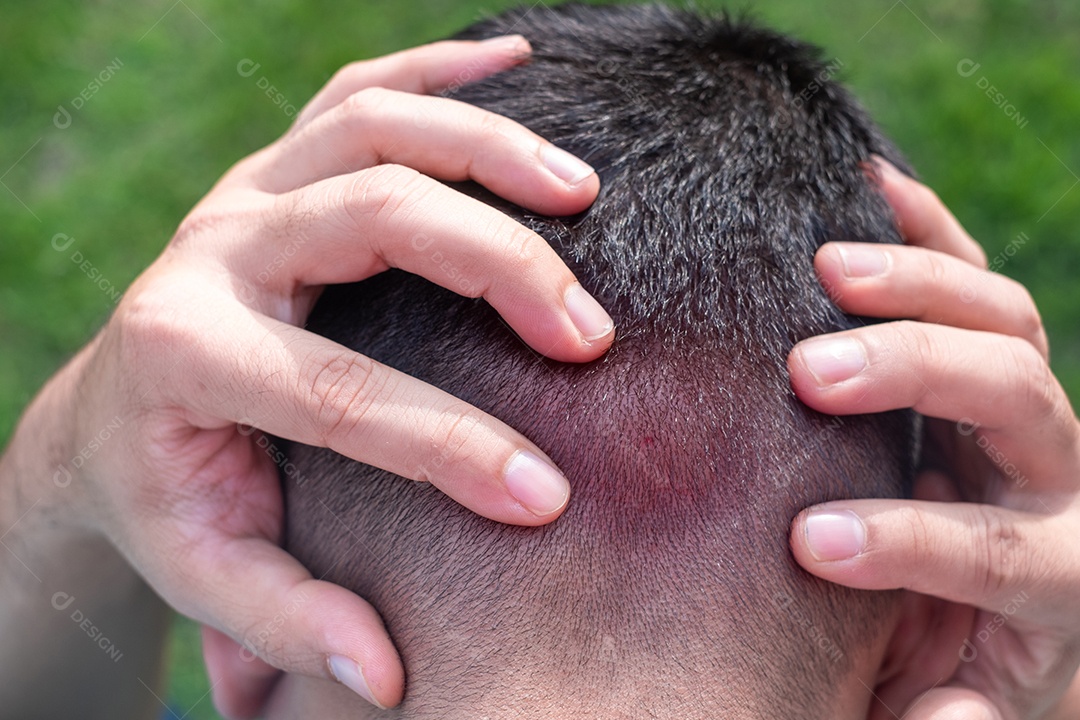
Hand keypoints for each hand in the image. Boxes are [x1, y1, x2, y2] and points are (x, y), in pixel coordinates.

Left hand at [45, 37, 611, 716]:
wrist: (116, 410)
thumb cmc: (170, 492)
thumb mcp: (205, 572)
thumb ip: (284, 621)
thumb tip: (383, 674)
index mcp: (186, 356)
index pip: (340, 395)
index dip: (451, 449)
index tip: (548, 497)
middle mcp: (214, 248)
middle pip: (372, 217)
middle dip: (497, 269)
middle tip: (589, 334)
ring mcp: (248, 190)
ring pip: (375, 125)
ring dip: (490, 148)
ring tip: (587, 192)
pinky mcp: (276, 163)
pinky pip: (362, 88)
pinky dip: (445, 68)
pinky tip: (522, 64)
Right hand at [787, 159, 1079, 718]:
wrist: (1001, 612)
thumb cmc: (956, 660)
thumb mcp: (956, 706)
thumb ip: (948, 717)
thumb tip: (941, 706)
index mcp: (1057, 575)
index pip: (1001, 547)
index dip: (912, 541)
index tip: (811, 540)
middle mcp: (1059, 477)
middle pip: (1016, 396)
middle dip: (912, 375)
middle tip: (809, 374)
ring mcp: (1029, 410)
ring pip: (1005, 320)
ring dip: (916, 286)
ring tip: (825, 270)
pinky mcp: (994, 362)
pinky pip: (979, 280)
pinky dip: (928, 230)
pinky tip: (871, 190)